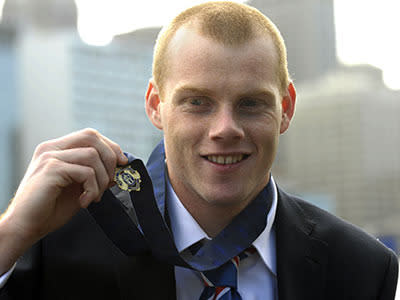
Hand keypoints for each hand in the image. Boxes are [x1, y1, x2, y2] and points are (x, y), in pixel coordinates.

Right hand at [0, 128, 127, 271]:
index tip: (122, 163)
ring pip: (92, 155)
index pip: (90, 135)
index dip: (110, 146)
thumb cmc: (51, 208)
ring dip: (101, 179)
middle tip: (111, 182)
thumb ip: (96, 176)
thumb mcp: (80, 188)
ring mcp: (50, 157)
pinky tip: (85, 202)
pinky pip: (85, 172)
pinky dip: (92, 189)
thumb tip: (119, 168)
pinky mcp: (51, 169)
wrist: (26, 226)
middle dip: (109, 158)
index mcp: (58, 149)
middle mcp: (52, 148)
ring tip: (95, 196)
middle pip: (92, 137)